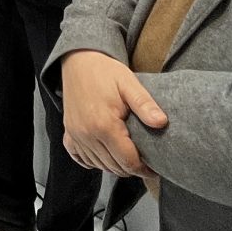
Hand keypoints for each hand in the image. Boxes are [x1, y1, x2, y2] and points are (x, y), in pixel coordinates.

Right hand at [60, 50, 166, 178]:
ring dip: (115, 166)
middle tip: (144, 163)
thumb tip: (162, 122)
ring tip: (129, 158)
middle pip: (114, 167)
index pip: (127, 161)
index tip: (154, 170)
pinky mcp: (69, 134)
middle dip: (131, 169)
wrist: (79, 60)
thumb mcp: (129, 83)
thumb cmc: (105, 72)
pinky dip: (94, 162)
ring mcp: (76, 135)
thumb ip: (145, 104)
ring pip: (99, 165)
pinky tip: (105, 156)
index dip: (143, 169)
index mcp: (104, 125)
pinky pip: (81, 159)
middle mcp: (87, 134)